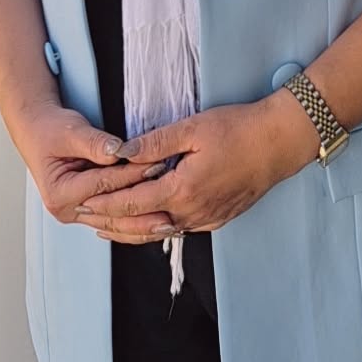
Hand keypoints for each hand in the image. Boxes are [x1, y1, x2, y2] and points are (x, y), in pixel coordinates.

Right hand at [12, 101, 176, 241]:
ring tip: (168, 224)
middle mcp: (67, 209)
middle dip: (142, 212)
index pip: (103, 184)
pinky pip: (114, 219)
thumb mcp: (71, 131)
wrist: (39, 132)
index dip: (131, 174)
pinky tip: (155, 221)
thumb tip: (118, 150)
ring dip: (141, 224)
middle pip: (110, 214)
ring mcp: (77, 213)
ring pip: (114, 224)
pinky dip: (134, 221)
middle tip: (170, 209)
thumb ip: (95, 142)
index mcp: (59, 193)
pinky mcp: (89, 210)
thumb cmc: (51, 130)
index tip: (156, 165)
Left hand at [71, 91, 319, 240]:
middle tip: (83, 218)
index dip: (104, 204)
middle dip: (109, 222)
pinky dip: (155, 230)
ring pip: (158, 233)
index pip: (131, 203)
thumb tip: (120, 152)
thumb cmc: (238, 129)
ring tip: (106, 228)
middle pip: (140, 226)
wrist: (279, 143)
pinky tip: (148, 224)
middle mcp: (191, 213)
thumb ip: (154, 143)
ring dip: (130, 232)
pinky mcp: (217, 219)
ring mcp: (206, 219)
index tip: (81, 202)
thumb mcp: (192, 128)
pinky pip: (178, 230)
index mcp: (181, 190)